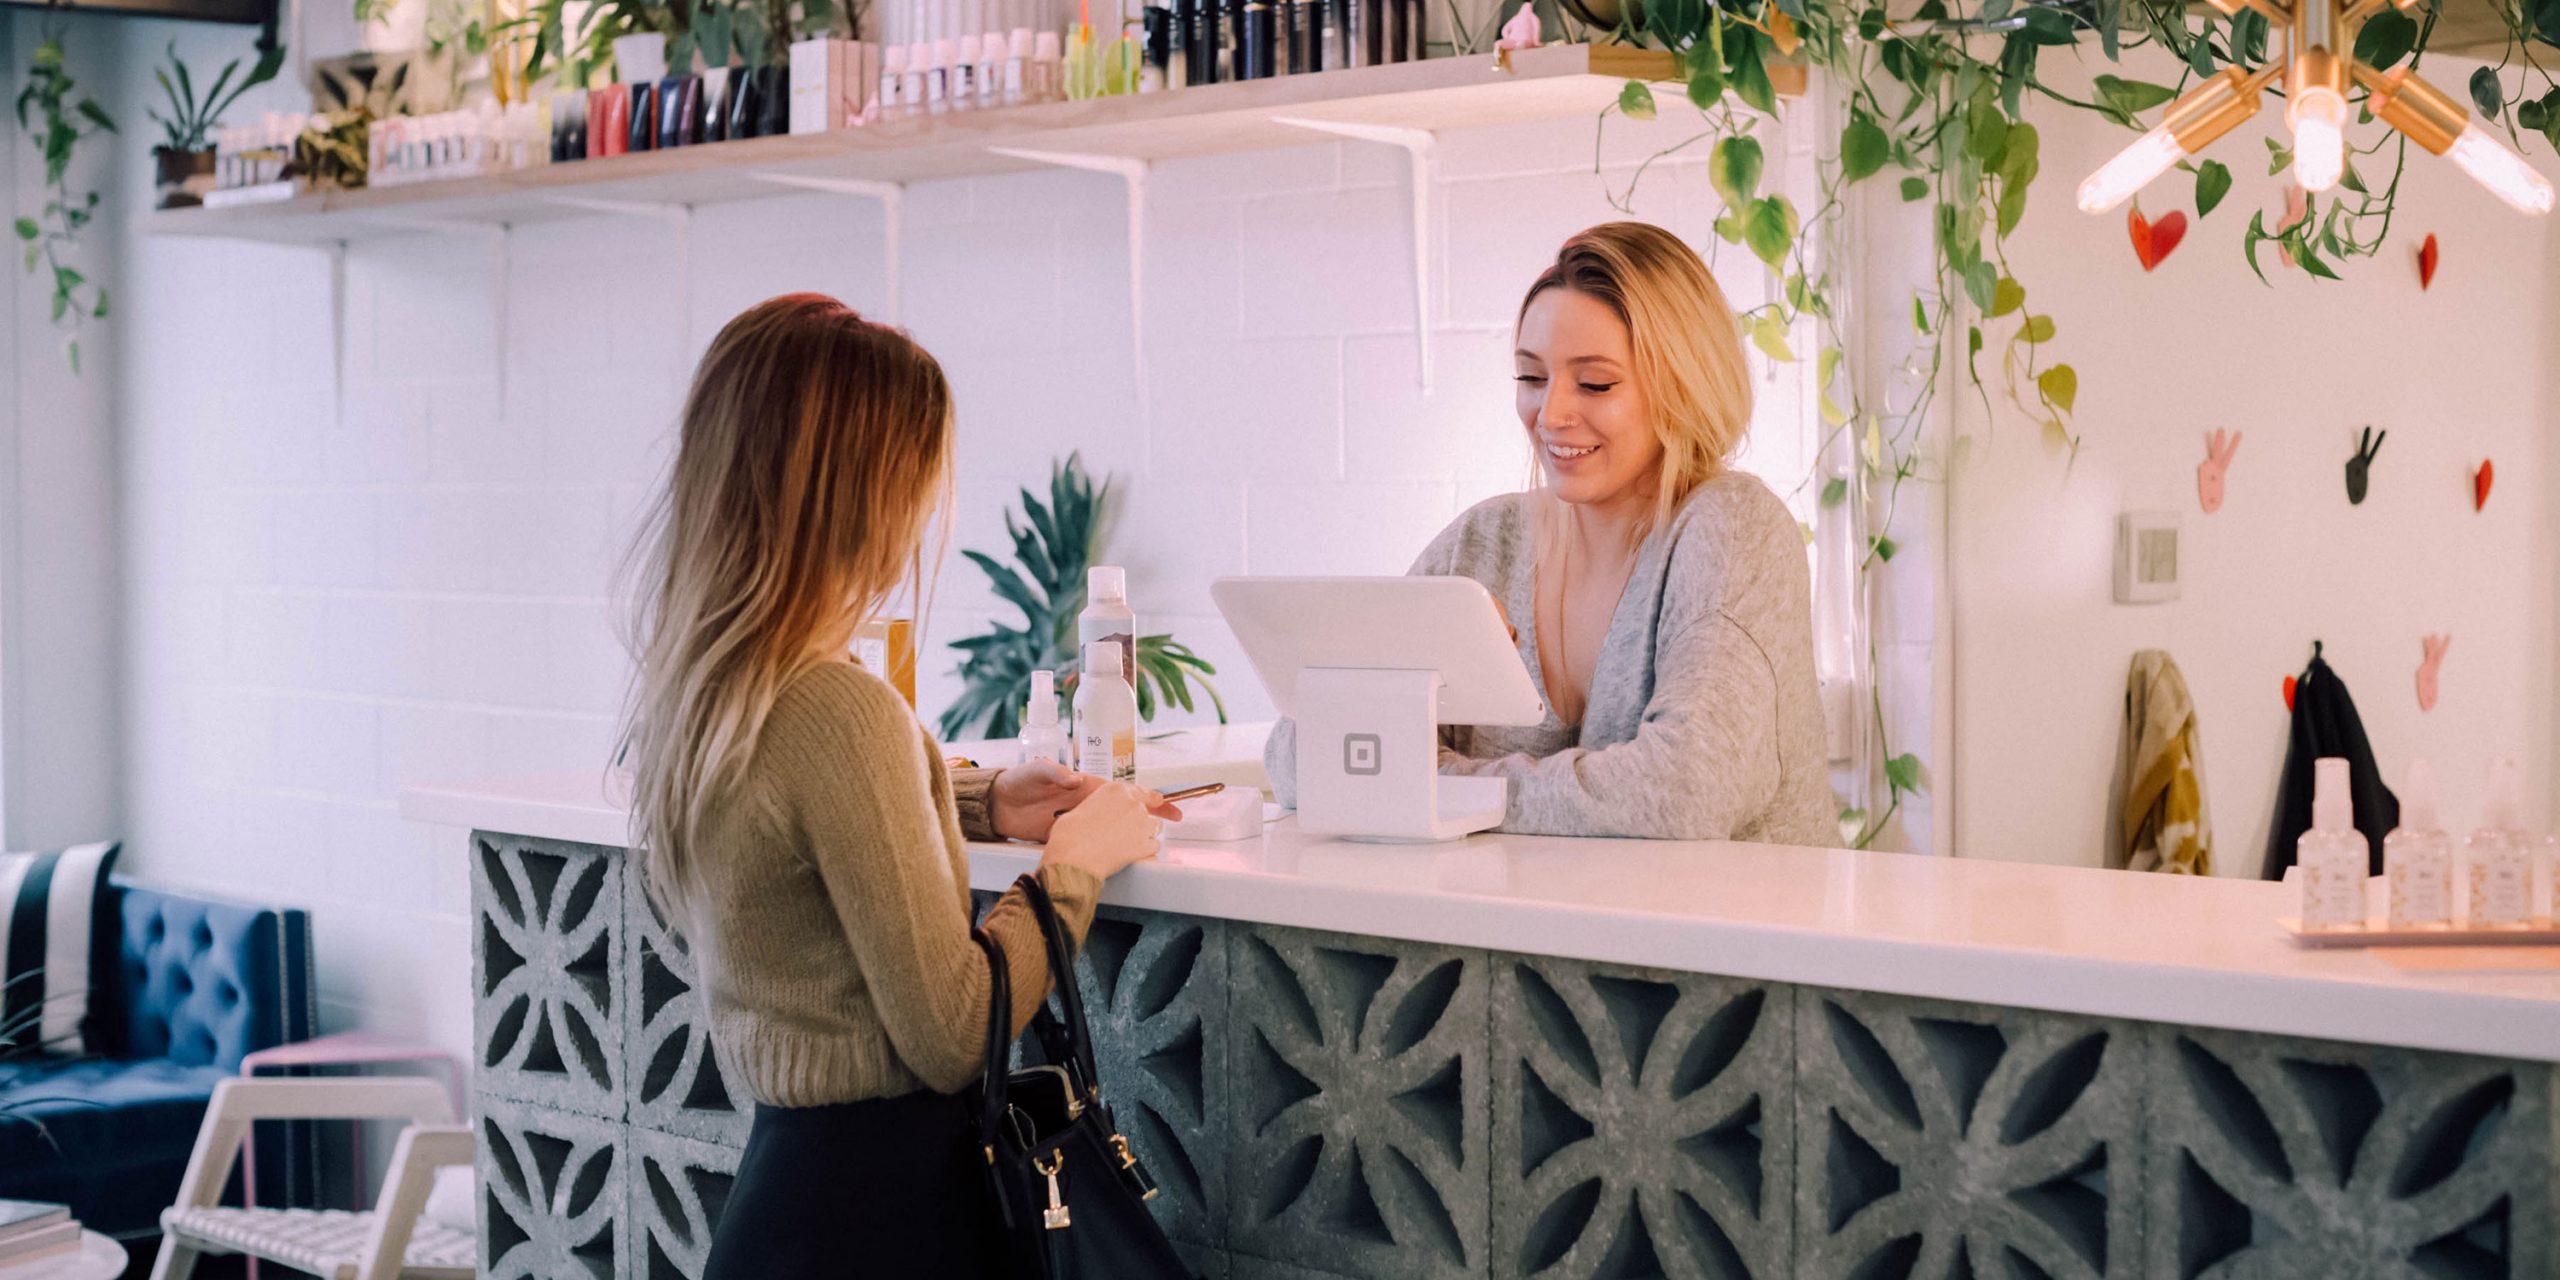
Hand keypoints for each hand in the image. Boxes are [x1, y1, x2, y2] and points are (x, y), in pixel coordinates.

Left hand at [991, 759, 1187, 842]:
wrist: (997, 805)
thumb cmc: (1018, 781)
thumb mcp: (1035, 771)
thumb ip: (1053, 772)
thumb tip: (1074, 778)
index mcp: (1084, 786)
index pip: (1121, 789)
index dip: (1145, 793)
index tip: (1165, 800)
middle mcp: (1086, 803)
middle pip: (1126, 810)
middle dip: (1151, 813)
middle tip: (1175, 819)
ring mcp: (1079, 821)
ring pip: (1114, 827)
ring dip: (1135, 832)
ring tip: (1157, 839)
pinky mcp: (1068, 836)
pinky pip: (1095, 841)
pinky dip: (1112, 846)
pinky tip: (1126, 853)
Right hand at [1042, 782, 1182, 880]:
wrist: (1073, 857)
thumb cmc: (1071, 835)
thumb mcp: (1083, 809)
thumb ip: (1102, 807)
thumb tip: (1104, 814)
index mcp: (1116, 791)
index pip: (1142, 792)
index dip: (1151, 798)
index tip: (1158, 801)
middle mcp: (1133, 804)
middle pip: (1146, 812)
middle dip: (1137, 822)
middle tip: (1122, 834)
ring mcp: (1142, 824)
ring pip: (1153, 828)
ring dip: (1143, 835)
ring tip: (1124, 845)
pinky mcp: (1146, 845)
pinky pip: (1153, 847)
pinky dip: (1145, 851)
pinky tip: (1129, 855)